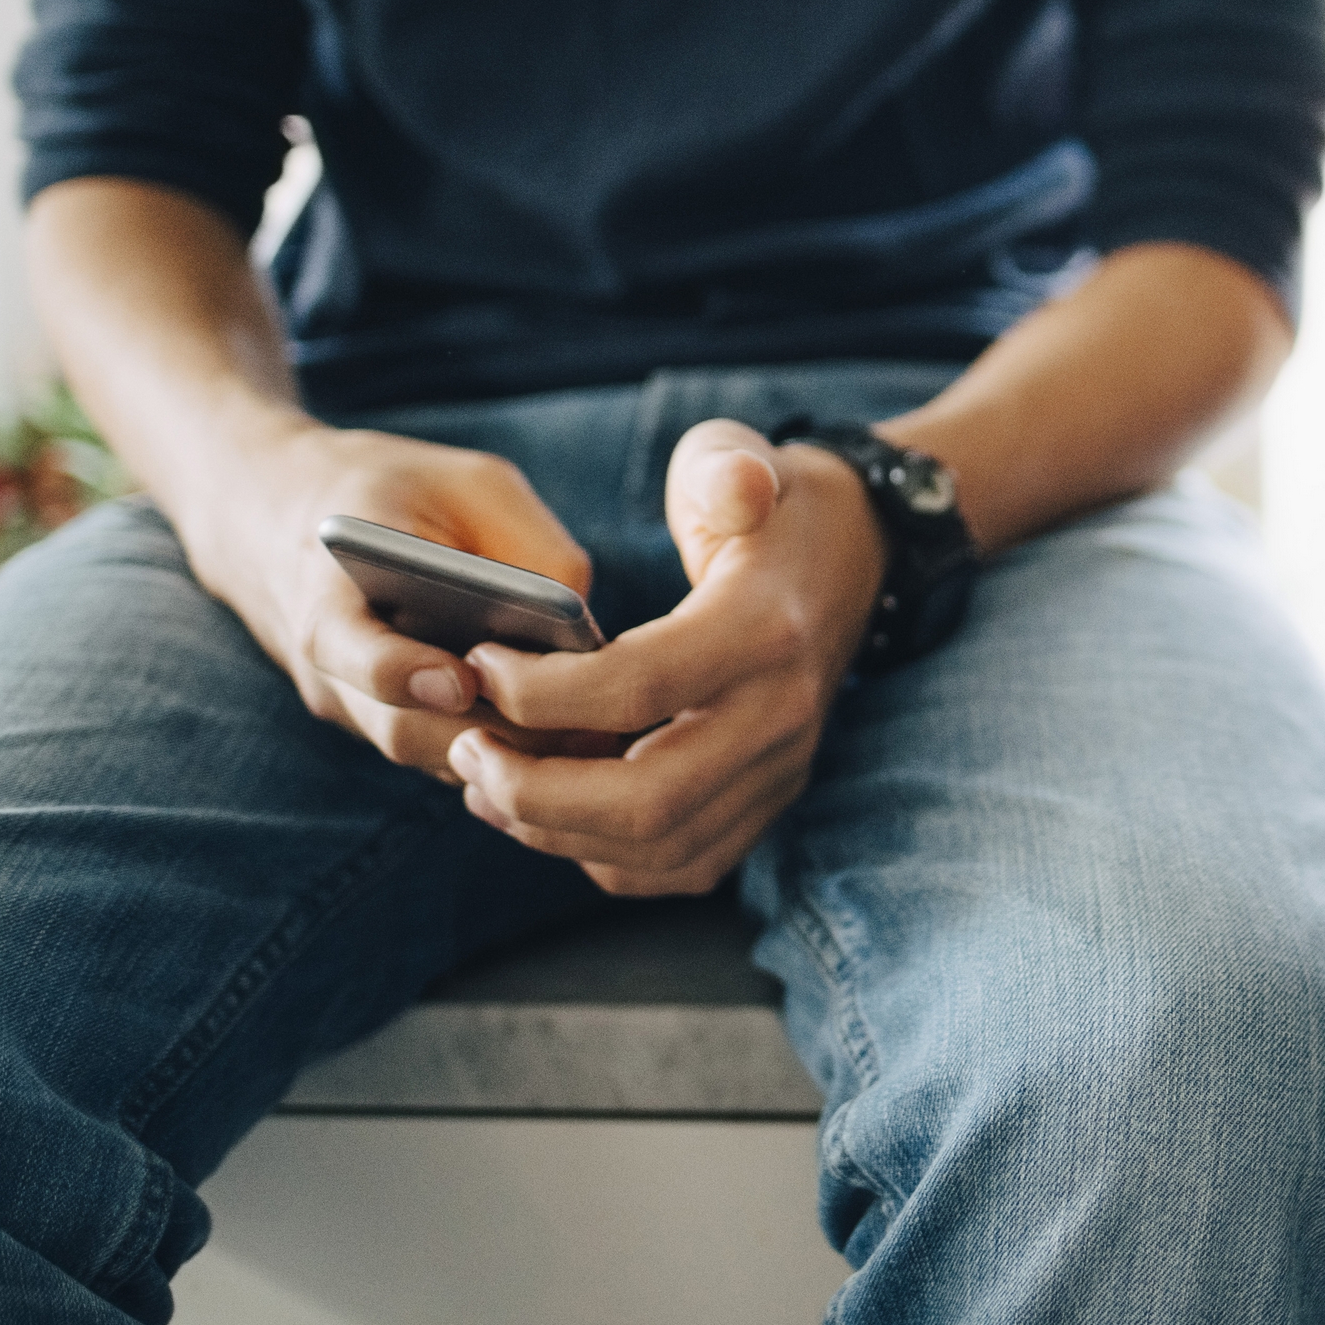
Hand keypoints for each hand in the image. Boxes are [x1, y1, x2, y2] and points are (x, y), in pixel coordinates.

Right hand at [180, 421, 593, 780]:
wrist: (284, 513)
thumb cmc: (393, 489)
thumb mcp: (467, 482)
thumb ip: (526, 543)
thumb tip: (583, 627)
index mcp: (329, 593)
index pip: (352, 654)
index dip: (403, 675)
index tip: (463, 679)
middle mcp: (330, 670)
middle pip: (405, 730)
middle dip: (494, 734)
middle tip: (579, 729)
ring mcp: (355, 710)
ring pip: (433, 758)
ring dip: (512, 756)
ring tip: (597, 740)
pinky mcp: (387, 727)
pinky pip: (448, 757)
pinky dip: (505, 754)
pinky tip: (578, 739)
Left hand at [454, 420, 883, 895]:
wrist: (858, 557)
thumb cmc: (773, 504)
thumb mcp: (744, 458)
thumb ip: (728, 468)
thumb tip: (735, 492)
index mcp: (766, 630)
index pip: (640, 687)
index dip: (543, 690)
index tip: (479, 661)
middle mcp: (782, 715)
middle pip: (648, 798)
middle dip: (535, 790)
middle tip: (466, 751)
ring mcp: (781, 768)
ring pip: (659, 846)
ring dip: (556, 832)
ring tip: (487, 784)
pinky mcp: (771, 799)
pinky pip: (683, 866)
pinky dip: (604, 856)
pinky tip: (549, 813)